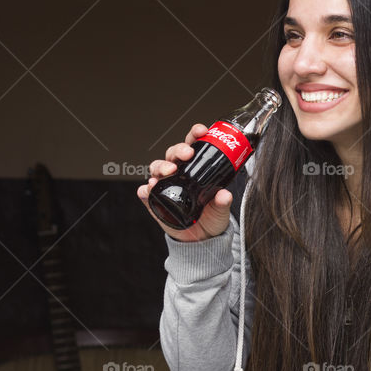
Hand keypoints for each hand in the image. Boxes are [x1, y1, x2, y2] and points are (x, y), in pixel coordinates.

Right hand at [137, 123, 233, 241]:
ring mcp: (165, 186)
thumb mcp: (221, 210)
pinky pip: (146, 193)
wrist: (202, 239)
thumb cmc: (211, 217)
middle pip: (173, 153)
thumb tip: (224, 195)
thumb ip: (222, 202)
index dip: (195, 135)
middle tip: (187, 154)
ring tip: (169, 170)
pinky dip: (145, 190)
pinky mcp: (155, 202)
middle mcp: (179, 173)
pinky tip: (148, 189)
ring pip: (157, 167)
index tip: (201, 131)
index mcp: (196, 168)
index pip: (193, 145)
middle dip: (179, 150)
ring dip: (161, 166)